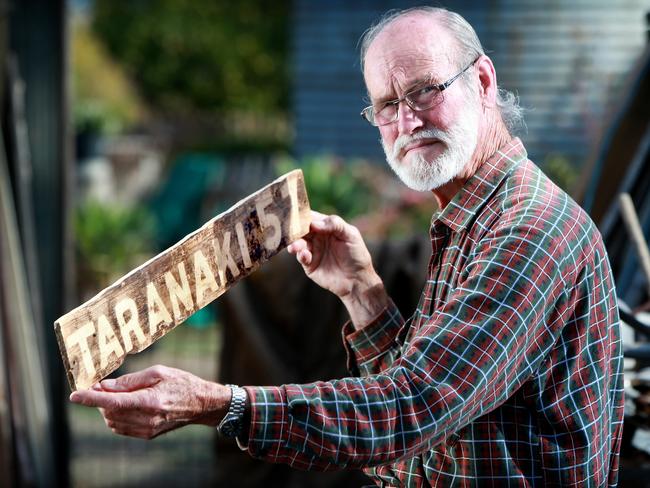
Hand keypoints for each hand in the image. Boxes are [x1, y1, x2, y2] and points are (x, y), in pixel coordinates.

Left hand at [69, 365, 229, 438]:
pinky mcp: (147, 435)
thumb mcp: (158, 372)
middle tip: (103, 386)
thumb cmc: (182, 383)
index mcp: (150, 401)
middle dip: (101, 399)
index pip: (113, 402)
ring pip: (112, 421)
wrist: (201, 404)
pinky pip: (121, 428)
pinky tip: (125, 405)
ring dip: (107, 409)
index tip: (75, 395)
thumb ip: (130, 380)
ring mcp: (146, 429)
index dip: (91, 399)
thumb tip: (105, 386)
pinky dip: (116, 416)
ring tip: (118, 394)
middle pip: (110, 411)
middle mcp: (147, 418)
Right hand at [287, 211, 388, 327]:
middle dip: (295, 230)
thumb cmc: (357, 254)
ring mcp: (312, 250)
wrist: (358, 279)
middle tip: (291, 231)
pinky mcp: (309, 264)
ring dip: (295, 243)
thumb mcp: (351, 234)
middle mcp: (316, 237)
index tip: (297, 216)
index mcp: (326, 227)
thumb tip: (313, 223)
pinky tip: (305, 255)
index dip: (303, 216)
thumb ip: (335, 224)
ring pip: (298, 243)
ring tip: (295, 247)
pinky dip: (301, 255)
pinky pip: (301, 257)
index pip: (311, 217)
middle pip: (301, 230)